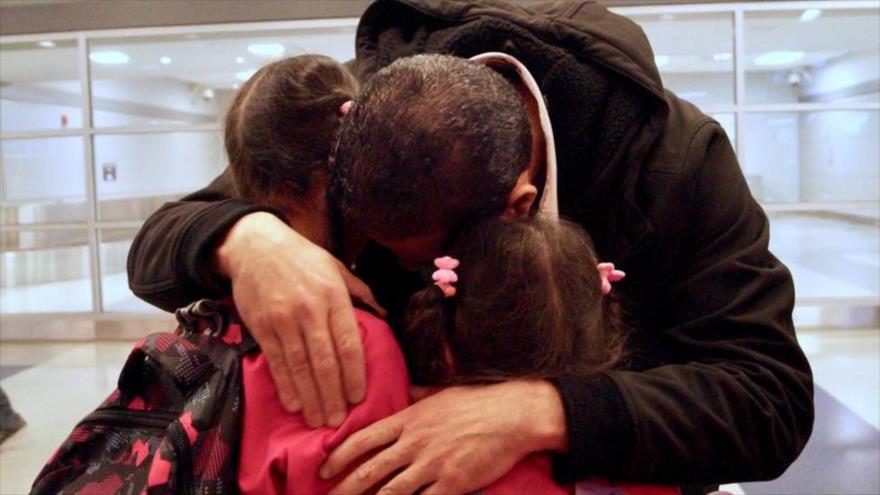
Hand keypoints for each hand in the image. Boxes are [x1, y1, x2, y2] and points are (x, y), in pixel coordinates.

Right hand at [217, 212, 382, 426]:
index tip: (358, 397)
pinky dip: (285, 386)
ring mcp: (283, 320)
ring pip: (300, 366)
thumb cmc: (303, 257)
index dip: (354, 373)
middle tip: (338, 421)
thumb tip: (384, 314)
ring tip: (318, 420)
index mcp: (333, 296)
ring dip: (310, 397)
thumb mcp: (337, 266)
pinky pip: (276, 362)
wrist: (256, 246)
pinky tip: (294, 404)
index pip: (348, 342)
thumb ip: (361, 292)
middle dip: (333, 394)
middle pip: (324, 361)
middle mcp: (309, 310)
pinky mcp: (262, 327)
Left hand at [320, 380, 567, 494]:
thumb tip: (407, 389)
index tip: (324, 468)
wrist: (515, 414)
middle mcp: (415, 442)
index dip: (340, 455)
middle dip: (344, 488)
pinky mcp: (453, 483)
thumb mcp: (442, 392)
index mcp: (410, 419)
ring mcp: (433, 464)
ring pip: (390, 492)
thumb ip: (419, 395)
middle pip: (369, 470)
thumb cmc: (480, 401)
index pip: (364, 438)